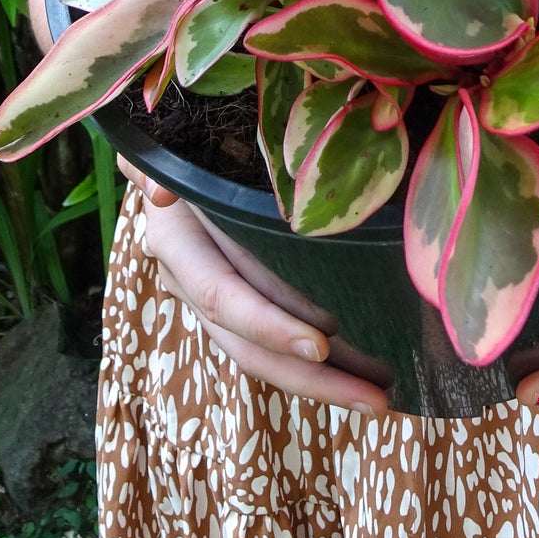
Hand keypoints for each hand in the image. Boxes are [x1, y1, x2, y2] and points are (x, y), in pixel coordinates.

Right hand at [118, 158, 388, 413]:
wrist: (176, 149)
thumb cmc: (187, 139)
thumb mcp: (175, 143)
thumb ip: (157, 163)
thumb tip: (159, 194)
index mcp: (176, 241)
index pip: (220, 295)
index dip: (267, 324)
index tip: (322, 345)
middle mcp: (189, 279)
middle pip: (248, 345)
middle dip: (311, 378)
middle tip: (376, 398)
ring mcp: (214, 300)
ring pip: (265, 356)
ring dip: (324, 381)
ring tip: (381, 395)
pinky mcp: (240, 304)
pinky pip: (277, 342)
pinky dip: (321, 362)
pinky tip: (365, 373)